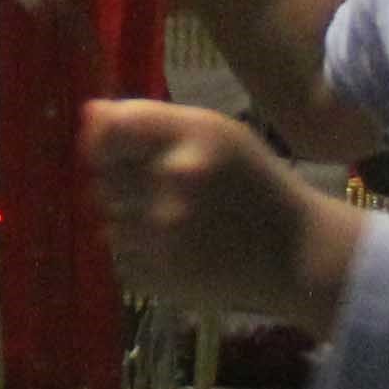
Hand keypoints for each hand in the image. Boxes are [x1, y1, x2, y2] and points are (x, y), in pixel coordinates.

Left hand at [83, 98, 345, 328]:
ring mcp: (165, 234)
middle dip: (119, 181)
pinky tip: (175, 249)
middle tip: (157, 189)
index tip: (113, 149)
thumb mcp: (218, 134)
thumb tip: (90, 113)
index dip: (103, 139)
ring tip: (173, 223)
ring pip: (109, 220)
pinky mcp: (160, 276)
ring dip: (129, 220)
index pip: (111, 128)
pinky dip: (138, 254)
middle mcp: (174, 181)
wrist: (298, 255)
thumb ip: (153, 119)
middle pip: (103, 175)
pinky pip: (120, 257)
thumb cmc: (255, 184)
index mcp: (194, 137)